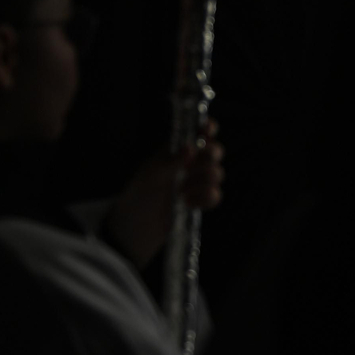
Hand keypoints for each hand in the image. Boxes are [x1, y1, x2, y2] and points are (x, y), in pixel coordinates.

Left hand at [103, 119, 224, 270]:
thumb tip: (191, 147)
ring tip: (182, 192)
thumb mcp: (151, 175)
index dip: (208, 128)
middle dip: (209, 158)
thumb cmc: (140, 194)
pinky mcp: (201, 201)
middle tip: (191, 168)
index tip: (207, 131)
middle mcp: (191, 164)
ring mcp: (197, 183)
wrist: (136, 227)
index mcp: (178, 150)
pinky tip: (188, 203)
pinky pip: (216, 195)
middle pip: (216, 151)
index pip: (199, 132)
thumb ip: (171, 161)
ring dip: (202, 182)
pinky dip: (205, 199)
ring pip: (218, 174)